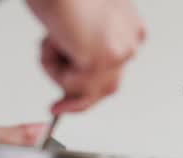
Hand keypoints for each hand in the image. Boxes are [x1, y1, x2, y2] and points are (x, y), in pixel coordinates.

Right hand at [26, 0, 145, 113]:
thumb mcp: (82, 23)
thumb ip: (87, 50)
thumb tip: (75, 84)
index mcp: (132, 29)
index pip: (118, 68)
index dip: (92, 85)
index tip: (69, 98)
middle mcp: (131, 42)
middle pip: (109, 86)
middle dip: (79, 99)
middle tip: (56, 109)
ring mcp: (117, 53)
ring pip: (86, 89)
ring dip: (56, 72)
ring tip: (49, 41)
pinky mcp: (99, 60)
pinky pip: (69, 85)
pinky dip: (50, 67)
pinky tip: (51, 40)